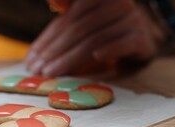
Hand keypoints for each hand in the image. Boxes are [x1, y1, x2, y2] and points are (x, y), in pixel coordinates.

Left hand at [25, 0, 165, 77]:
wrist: (139, 39)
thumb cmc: (104, 33)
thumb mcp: (82, 25)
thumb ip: (63, 25)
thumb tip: (37, 43)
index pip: (68, 19)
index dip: (48, 39)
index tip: (33, 58)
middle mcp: (116, 4)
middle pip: (78, 30)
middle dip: (55, 52)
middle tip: (39, 70)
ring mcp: (131, 21)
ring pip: (95, 40)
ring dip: (70, 58)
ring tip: (53, 73)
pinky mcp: (141, 39)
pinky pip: (123, 43)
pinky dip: (110, 50)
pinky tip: (97, 57)